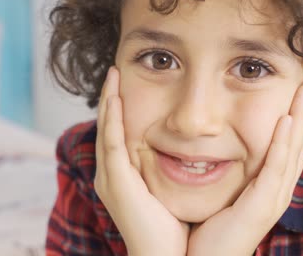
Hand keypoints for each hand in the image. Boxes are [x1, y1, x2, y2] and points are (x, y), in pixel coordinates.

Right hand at [94, 67, 189, 255]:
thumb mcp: (172, 192)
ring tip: (113, 74)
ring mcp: (110, 177)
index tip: (127, 86)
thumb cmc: (175, 229)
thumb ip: (174, 171)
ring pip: (107, 129)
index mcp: (124, 177)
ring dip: (109, 100)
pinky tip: (116, 95)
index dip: (120, 110)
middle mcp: (112, 175)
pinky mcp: (116, 180)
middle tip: (115, 72)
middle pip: (109, 128)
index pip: (119, 135)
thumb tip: (195, 154)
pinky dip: (113, 117)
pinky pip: (112, 141)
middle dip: (111, 99)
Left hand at [186, 85, 302, 255]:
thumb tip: (225, 148)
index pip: (291, 148)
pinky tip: (287, 120)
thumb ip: (235, 174)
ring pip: (294, 152)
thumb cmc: (211, 229)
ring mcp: (273, 199)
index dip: (299, 121)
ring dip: (301, 121)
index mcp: (271, 188)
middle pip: (299, 146)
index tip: (300, 93)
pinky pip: (276, 168)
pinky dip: (283, 143)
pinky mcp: (262, 205)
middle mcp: (278, 192)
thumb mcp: (228, 194)